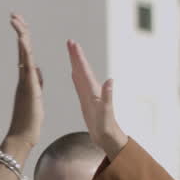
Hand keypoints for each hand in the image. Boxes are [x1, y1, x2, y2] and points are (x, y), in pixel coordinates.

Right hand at [4, 13, 42, 148]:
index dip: (24, 38)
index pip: (26, 53)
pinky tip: (22, 39)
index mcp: (27, 79)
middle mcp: (24, 77)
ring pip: (23, 53)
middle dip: (19, 30)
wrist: (22, 137)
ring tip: (16, 19)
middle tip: (14, 14)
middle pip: (23, 49)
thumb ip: (36, 82)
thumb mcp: (36, 97)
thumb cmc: (29, 122)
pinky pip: (26, 64)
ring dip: (20, 35)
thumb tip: (37, 68)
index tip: (20, 23)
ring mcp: (24, 81)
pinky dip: (24, 51)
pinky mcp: (28, 87)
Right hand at [67, 40, 128, 157]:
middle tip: (70, 42)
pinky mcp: (86, 101)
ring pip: (80, 74)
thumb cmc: (107, 127)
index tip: (73, 44)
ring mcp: (89, 94)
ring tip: (71, 52)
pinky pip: (79, 85)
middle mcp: (92, 89)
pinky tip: (73, 73)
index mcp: (94, 90)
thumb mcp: (106, 112)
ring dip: (75, 63)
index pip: (84, 70)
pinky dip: (75, 76)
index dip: (78, 57)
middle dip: (76, 55)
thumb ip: (108, 96)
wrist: (108, 137)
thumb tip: (110, 80)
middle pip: (82, 68)